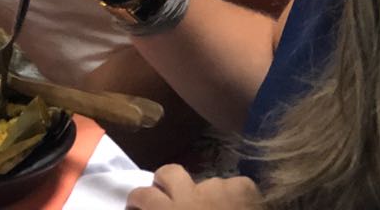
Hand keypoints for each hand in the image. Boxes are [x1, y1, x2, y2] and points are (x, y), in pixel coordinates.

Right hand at [127, 166, 264, 209]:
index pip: (142, 196)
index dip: (136, 201)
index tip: (136, 209)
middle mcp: (189, 197)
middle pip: (168, 173)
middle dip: (165, 183)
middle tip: (168, 199)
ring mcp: (217, 189)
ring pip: (205, 181)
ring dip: (205, 195)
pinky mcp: (243, 188)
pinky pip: (234, 185)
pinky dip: (234, 196)